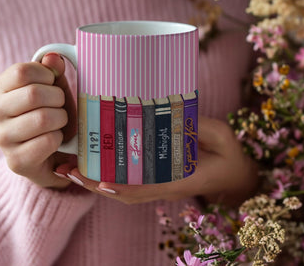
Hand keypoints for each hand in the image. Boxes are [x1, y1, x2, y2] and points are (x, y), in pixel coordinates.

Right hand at [0, 53, 76, 188]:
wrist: (51, 155)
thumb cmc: (52, 114)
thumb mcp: (54, 88)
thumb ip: (53, 71)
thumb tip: (53, 58)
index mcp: (1, 88)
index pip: (21, 71)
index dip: (47, 75)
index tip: (52, 84)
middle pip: (34, 94)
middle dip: (58, 99)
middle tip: (60, 107)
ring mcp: (2, 138)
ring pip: (42, 118)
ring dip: (60, 120)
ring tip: (58, 124)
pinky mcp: (16, 161)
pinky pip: (48, 141)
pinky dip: (59, 139)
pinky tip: (54, 141)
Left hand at [56, 116, 258, 204]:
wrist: (236, 176)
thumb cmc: (229, 155)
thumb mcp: (221, 136)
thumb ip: (199, 125)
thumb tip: (174, 111)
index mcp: (179, 180)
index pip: (144, 188)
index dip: (120, 186)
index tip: (98, 180)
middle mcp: (164, 186)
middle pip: (123, 192)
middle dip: (93, 184)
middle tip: (67, 169)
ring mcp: (159, 185)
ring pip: (121, 190)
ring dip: (94, 182)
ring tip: (68, 167)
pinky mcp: (157, 180)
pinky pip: (128, 182)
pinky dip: (107, 177)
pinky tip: (91, 164)